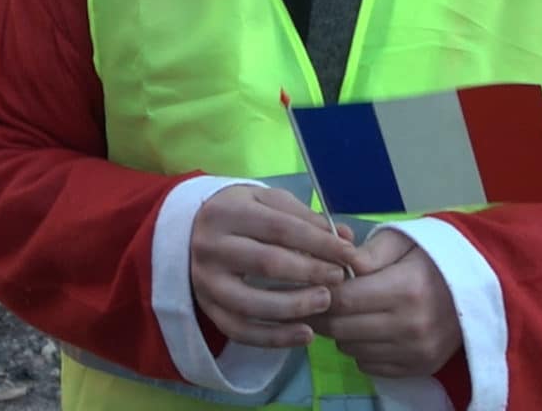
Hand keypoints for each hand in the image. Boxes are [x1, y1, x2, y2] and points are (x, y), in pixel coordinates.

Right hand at [190, 184, 357, 348]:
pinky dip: (276, 338)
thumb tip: (347, 238)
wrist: (192, 232)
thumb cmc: (241, 215)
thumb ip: (307, 219)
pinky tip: (306, 334)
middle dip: (310, 272)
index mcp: (226, 212)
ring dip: (296, 306)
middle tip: (339, 277)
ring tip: (326, 301)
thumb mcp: (268, 203)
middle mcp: (210, 246)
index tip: (349, 253)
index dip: (319, 242)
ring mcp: (205, 281)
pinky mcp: (207, 309)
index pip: (280, 227)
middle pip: (267, 263)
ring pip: (252, 303)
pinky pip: (241, 331)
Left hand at [306, 229, 460, 377]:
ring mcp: (416, 351)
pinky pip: (369, 366)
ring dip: (342, 333)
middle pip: (341, 329)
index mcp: (404, 289)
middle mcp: (410, 326)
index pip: (342, 300)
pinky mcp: (420, 367)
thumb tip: (338, 266)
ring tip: (350, 313)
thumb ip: (368, 252)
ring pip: (352, 350)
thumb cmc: (432, 258)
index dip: (320, 294)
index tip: (312, 285)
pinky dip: (361, 350)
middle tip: (319, 302)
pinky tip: (370, 330)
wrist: (479, 286)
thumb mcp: (401, 240)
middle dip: (323, 315)